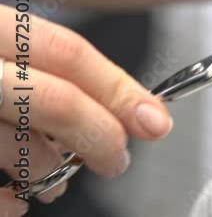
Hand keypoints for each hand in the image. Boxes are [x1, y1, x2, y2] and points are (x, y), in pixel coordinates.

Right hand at [0, 6, 171, 212]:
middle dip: (98, 136)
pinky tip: (16, 201)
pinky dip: (9, 203)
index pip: (64, 51)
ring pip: (16, 147)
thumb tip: (132, 111)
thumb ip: (44, 70)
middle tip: (116, 161)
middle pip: (49, 98)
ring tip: (56, 180)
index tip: (155, 121)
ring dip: (52, 171)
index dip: (117, 88)